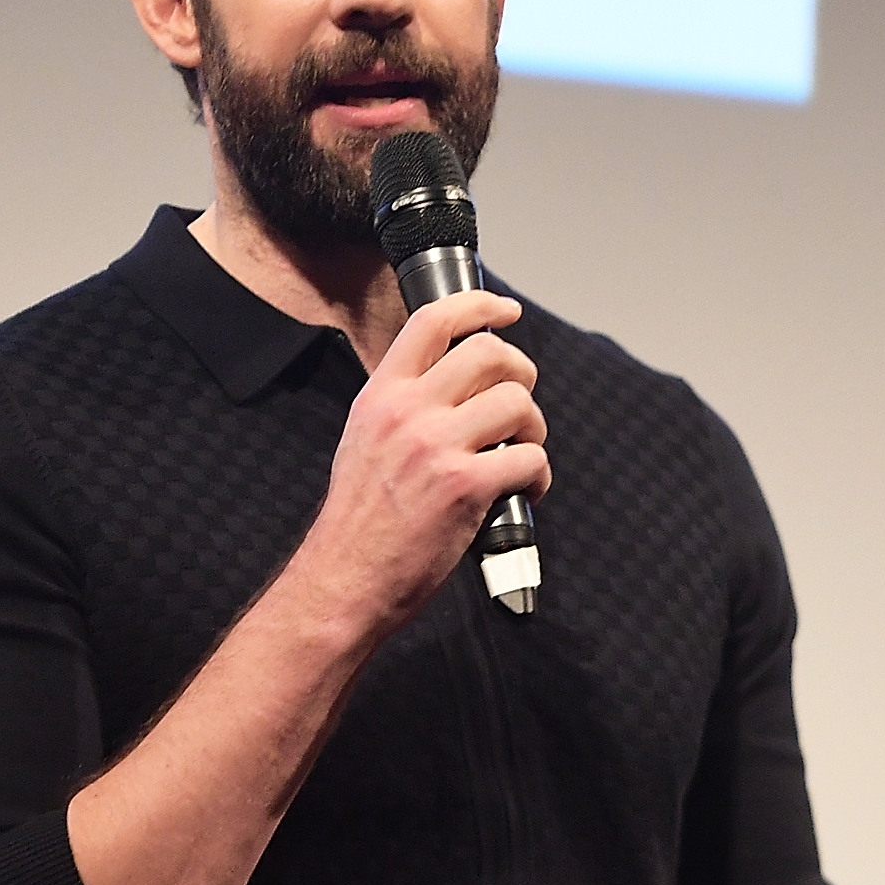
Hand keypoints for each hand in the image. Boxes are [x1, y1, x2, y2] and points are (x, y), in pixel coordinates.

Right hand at [293, 290, 549, 630]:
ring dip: (534, 429)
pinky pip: (530, 459)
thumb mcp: (364, 440)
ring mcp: (437, 447)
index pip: (433, 321)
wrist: (345, 579)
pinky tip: (524, 491)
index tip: (506, 312)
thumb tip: (457, 384)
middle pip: (489, 353)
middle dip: (521, 374)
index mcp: (381, 395)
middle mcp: (407, 412)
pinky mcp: (466, 486)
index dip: (479, 305)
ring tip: (522, 453)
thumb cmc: (359, 520)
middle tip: (520, 403)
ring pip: (518, 404)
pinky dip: (539, 475)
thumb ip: (401, 406)